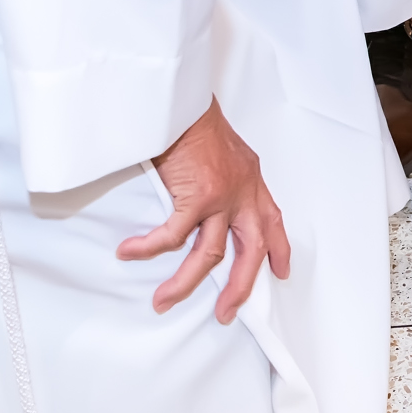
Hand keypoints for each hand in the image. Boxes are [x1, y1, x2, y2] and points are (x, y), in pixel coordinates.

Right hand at [118, 97, 289, 323]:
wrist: (182, 101)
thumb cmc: (193, 119)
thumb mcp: (223, 151)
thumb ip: (222, 174)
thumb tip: (207, 189)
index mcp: (251, 181)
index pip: (272, 220)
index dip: (278, 249)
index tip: (281, 270)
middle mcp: (243, 193)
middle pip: (250, 251)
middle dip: (240, 286)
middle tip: (226, 311)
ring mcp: (222, 198)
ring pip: (210, 254)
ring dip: (185, 282)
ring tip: (164, 301)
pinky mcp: (196, 198)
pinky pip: (172, 236)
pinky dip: (150, 248)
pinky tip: (130, 253)